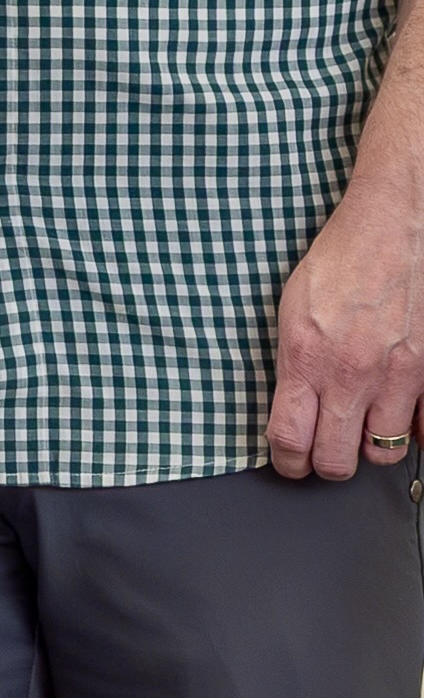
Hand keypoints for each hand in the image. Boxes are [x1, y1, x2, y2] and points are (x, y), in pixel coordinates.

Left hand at [268, 162, 423, 477]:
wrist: (392, 231)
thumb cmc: (340, 261)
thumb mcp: (293, 308)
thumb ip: (294, 362)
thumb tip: (294, 407)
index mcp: (305, 356)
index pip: (289, 438)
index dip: (286, 462)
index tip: (287, 463)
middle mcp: (351, 374)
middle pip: (336, 460)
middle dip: (325, 466)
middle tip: (321, 456)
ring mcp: (396, 378)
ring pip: (383, 453)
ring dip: (368, 449)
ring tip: (359, 433)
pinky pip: (422, 429)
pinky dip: (409, 430)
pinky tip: (394, 413)